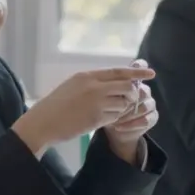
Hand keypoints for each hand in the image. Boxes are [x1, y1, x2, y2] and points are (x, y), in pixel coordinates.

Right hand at [12, 66, 155, 156]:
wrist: (43, 122)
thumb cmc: (56, 105)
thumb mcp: (72, 86)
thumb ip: (92, 82)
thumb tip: (115, 82)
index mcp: (87, 76)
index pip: (118, 72)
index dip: (137, 72)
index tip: (151, 73)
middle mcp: (94, 87)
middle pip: (126, 86)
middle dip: (132, 93)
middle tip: (130, 99)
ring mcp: (96, 103)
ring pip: (124, 103)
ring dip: (124, 108)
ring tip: (112, 111)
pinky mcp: (96, 118)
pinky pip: (116, 117)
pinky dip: (116, 118)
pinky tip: (106, 119)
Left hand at [102, 61, 157, 160]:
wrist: (110, 128)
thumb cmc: (101, 107)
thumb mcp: (98, 96)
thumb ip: (104, 86)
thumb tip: (105, 83)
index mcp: (131, 80)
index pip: (140, 68)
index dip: (139, 69)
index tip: (135, 72)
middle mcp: (143, 90)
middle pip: (143, 90)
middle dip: (128, 100)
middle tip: (112, 107)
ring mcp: (149, 103)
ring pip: (146, 105)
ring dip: (129, 113)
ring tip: (114, 120)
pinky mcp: (151, 118)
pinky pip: (147, 119)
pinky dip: (132, 124)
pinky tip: (119, 127)